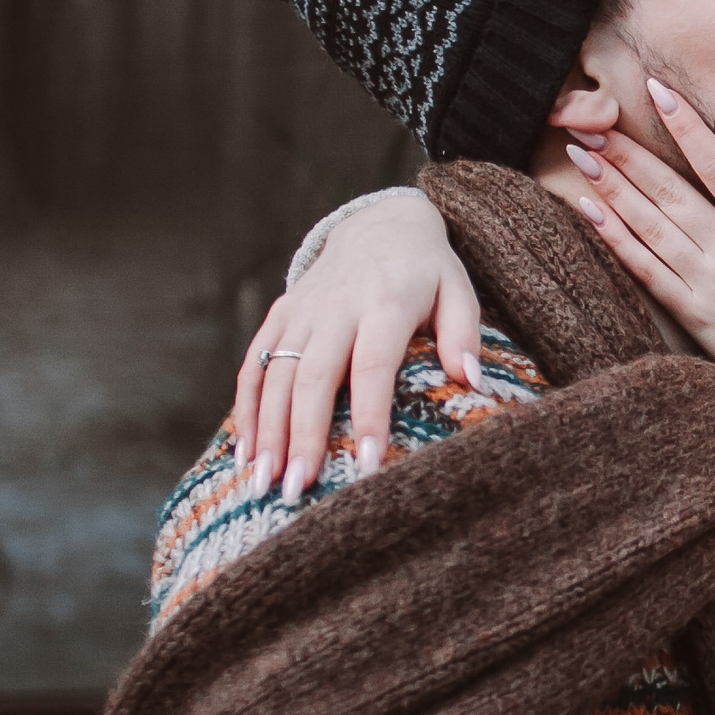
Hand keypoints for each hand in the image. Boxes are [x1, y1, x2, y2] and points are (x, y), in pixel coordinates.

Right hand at [234, 190, 480, 498]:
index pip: (373, 366)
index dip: (370, 416)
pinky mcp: (279, 315)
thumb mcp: (458, 290)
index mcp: (385, 303)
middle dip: (303, 436)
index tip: (369, 466)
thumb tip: (471, 381)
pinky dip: (245, 408)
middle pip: (313, 377)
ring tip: (261, 484)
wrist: (380, 225)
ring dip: (266, 432)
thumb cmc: (428, 271)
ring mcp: (302, 312)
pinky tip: (243, 454)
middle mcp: (336, 307)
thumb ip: (463, 333)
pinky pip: (255, 364)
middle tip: (295, 489)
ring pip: (275, 375)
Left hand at [568, 79, 714, 424]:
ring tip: (581, 155)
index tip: (655, 90)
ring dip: (612, 187)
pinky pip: (645, 269)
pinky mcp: (690, 314)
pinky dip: (615, 238)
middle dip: (627, 153)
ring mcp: (705, 283)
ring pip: (649, 226)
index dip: (686, 125)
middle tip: (589, 120)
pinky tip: (590, 212)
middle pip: (668, 191)